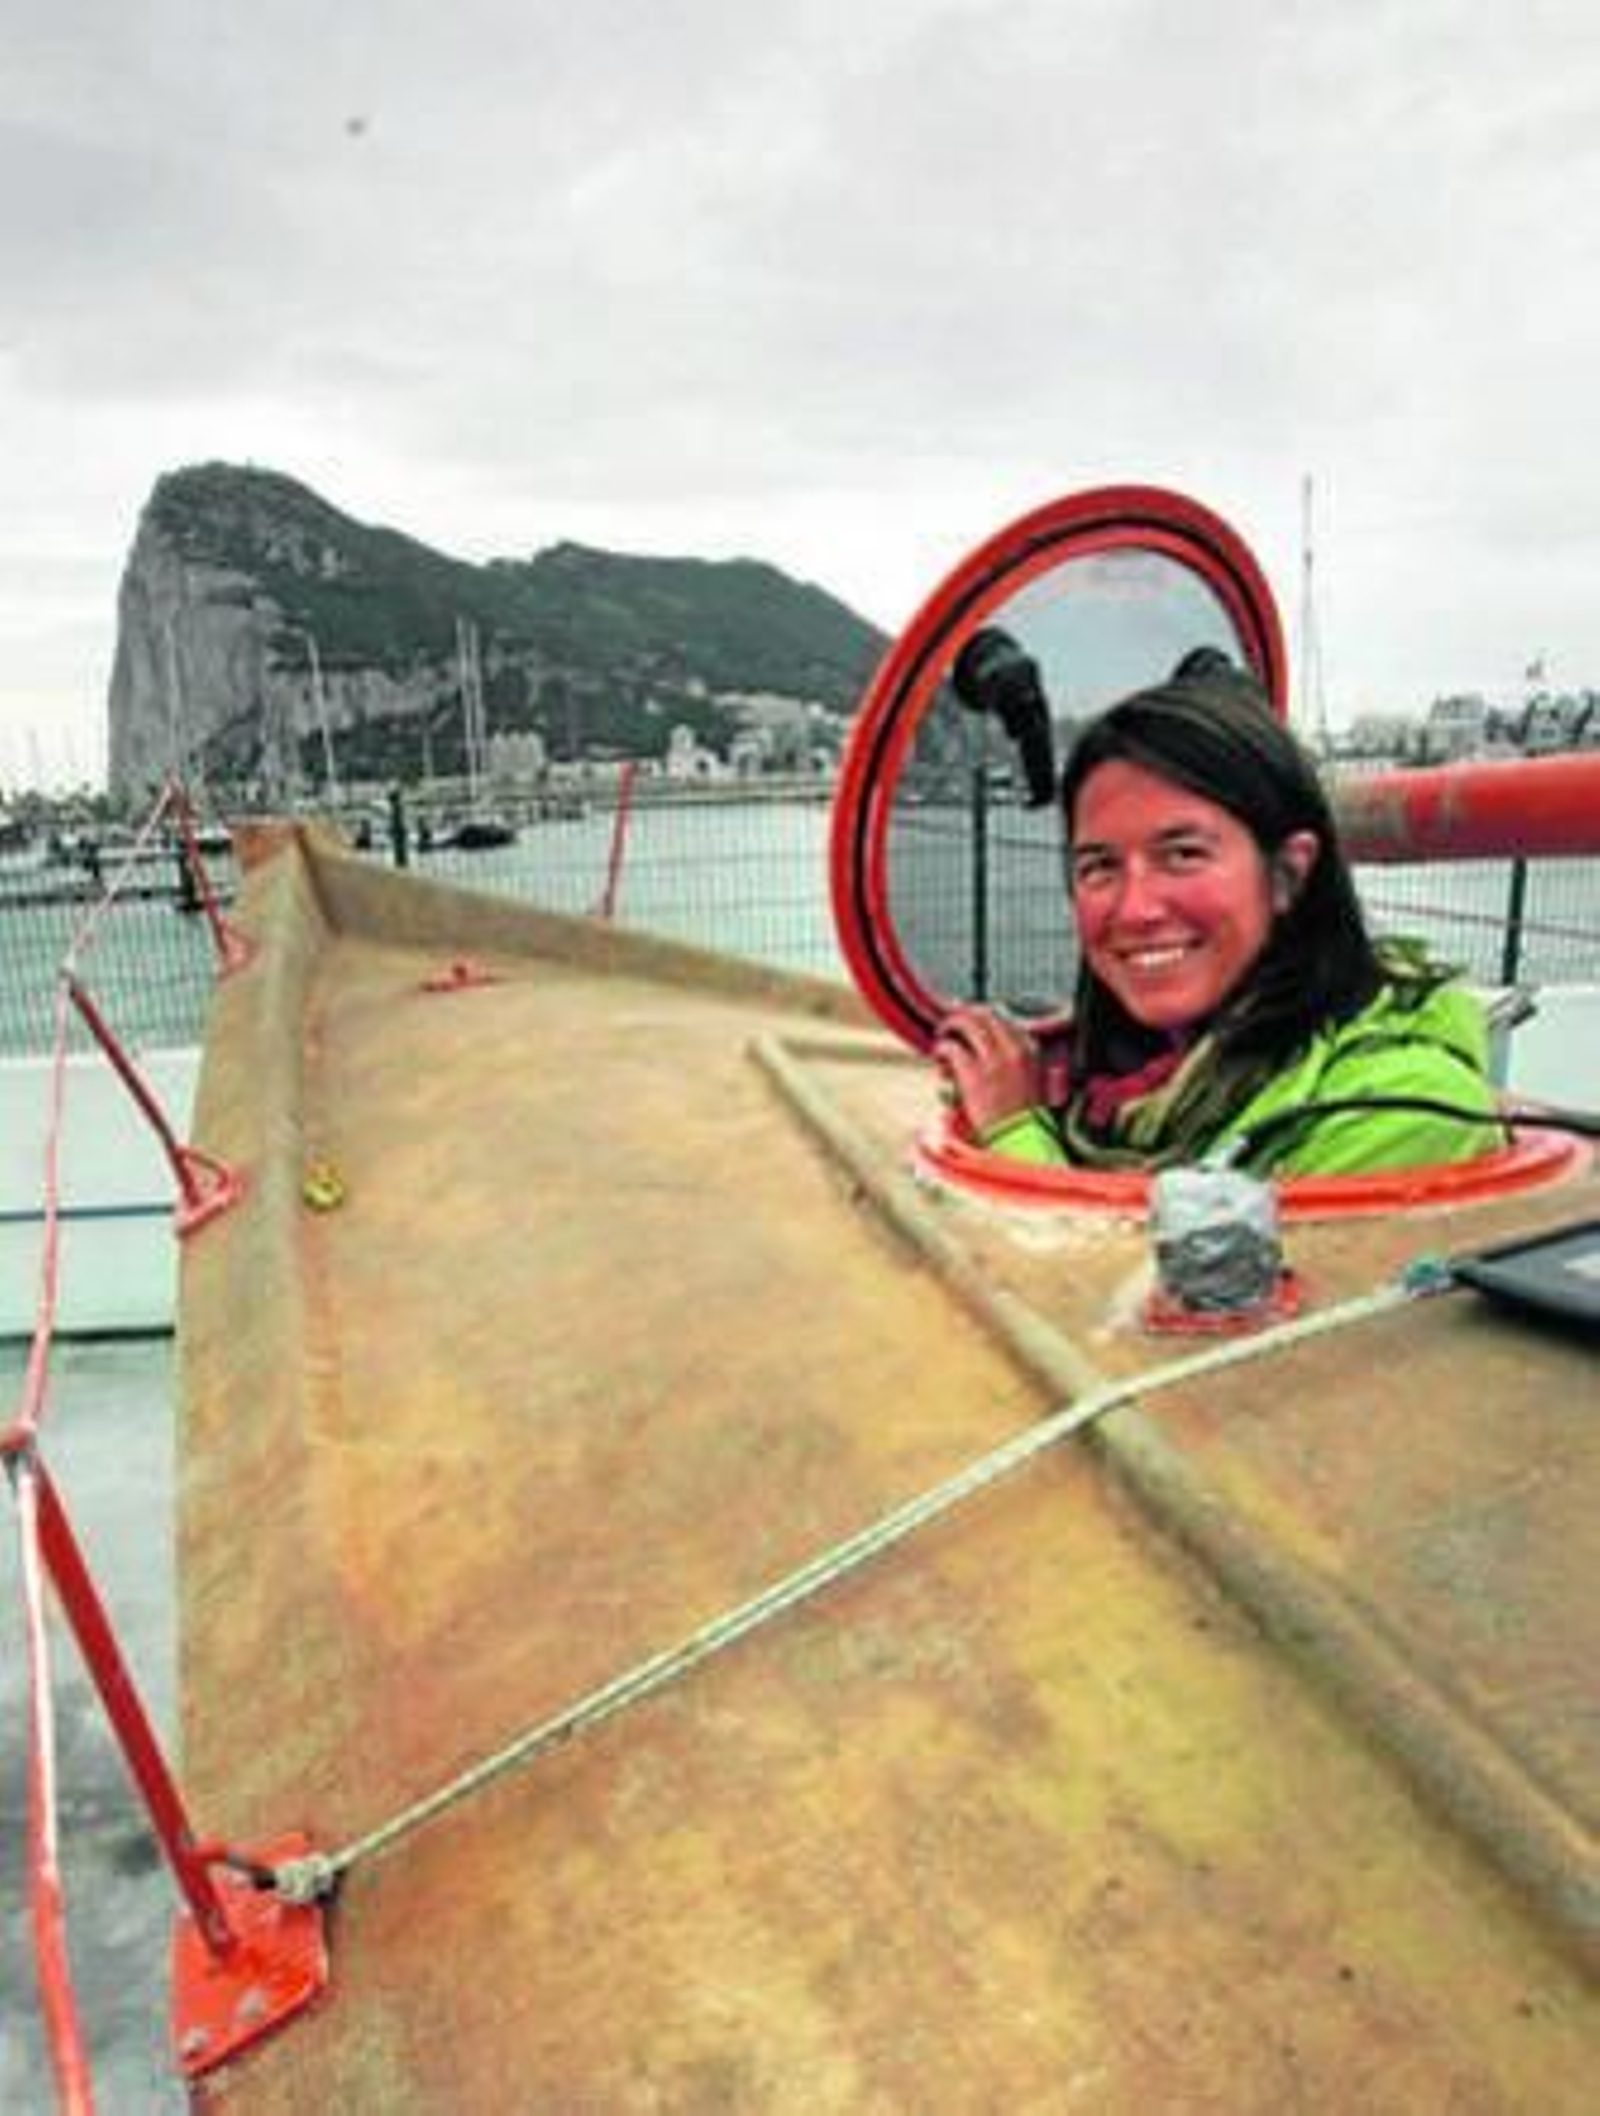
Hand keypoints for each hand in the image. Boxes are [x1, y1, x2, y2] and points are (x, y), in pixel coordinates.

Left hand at [932, 1004, 1042, 1136]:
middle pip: (984, 1014)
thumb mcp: (1034, 1081)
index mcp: (1029, 1049)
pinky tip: (939, 1057)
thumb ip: (1021, 1060)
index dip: (983, 1016)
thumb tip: (998, 1049)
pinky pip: (952, 1048)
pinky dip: (942, 1049)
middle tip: (952, 1021)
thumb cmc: (1024, 1116)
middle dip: (965, 1014)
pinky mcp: (973, 1074)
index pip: (1004, 1018)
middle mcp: (1012, 1048)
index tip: (972, 1018)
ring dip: (951, 1025)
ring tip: (943, 1034)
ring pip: (967, 1024)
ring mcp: (992, 1060)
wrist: (1019, 1138)